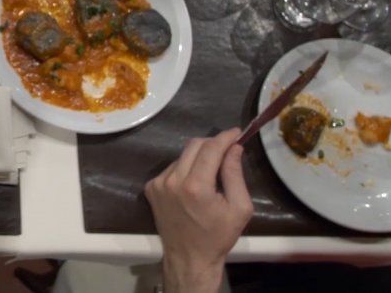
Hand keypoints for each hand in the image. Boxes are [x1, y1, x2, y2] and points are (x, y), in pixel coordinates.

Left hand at [144, 128, 252, 292]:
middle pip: (194, 145)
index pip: (211, 148)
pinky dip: (185, 169)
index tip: (237, 132)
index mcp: (196, 186)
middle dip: (213, 144)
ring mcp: (158, 183)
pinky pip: (172, 168)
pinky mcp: (151, 188)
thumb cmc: (218, 236)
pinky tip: (194, 185)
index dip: (225, 137)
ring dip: (198, 158)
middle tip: (228, 150)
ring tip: (211, 174)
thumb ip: (235, 174)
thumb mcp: (239, 208)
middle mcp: (172, 180)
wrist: (189, 258)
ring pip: (182, 156)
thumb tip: (234, 147)